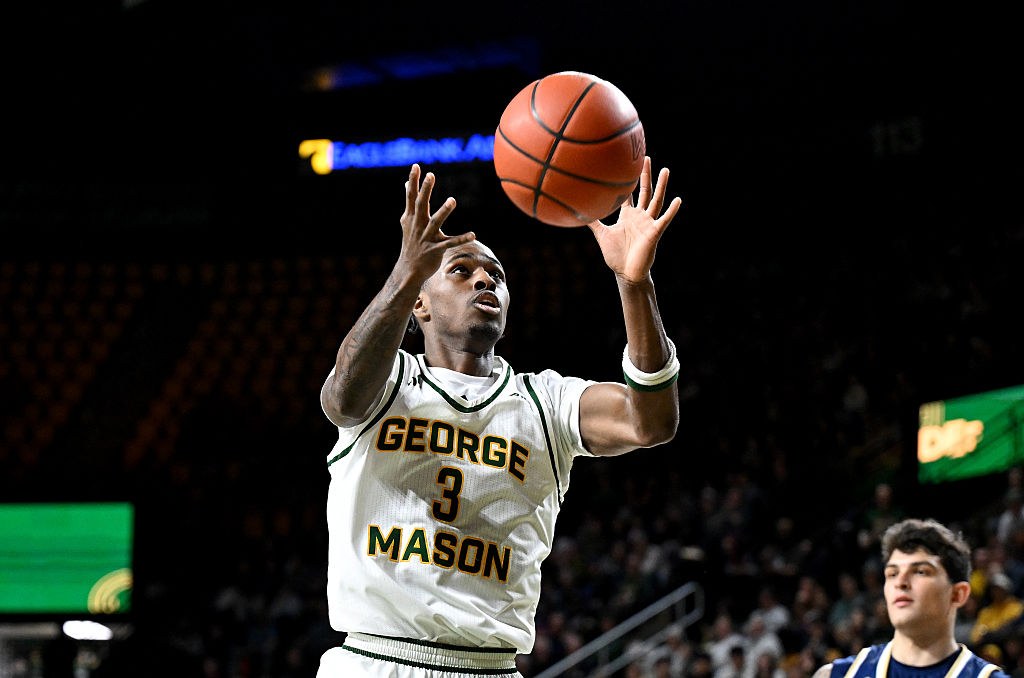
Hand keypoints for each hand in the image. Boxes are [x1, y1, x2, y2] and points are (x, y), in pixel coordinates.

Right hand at [396, 164, 474, 283]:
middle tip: (431, 175)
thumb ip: (410, 202)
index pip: (411, 196)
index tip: (416, 166)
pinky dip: (461, 239)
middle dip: (425, 190)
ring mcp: (426, 238)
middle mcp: (417, 225)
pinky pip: (450, 243)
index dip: (413, 181)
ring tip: (452, 200)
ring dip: (444, 211)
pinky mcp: (435, 250)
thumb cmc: (411, 242)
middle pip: (421, 205)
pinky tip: (473, 235)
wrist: (409, 269)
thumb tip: (407, 183)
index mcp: (411, 217)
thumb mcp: (408, 221)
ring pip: (435, 222)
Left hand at [587, 157, 680, 283]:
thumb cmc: (615, 255)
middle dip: (645, 175)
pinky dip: (671, 210)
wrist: (626, 273)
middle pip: (644, 191)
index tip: (629, 164)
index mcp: (628, 215)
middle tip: (646, 157)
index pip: (630, 194)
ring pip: (656, 201)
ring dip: (662, 186)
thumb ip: (592, 221)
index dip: (630, 180)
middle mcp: (640, 216)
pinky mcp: (655, 233)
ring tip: (666, 170)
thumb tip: (579, 210)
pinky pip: (664, 220)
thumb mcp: (601, 235)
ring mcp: (648, 223)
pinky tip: (678, 200)